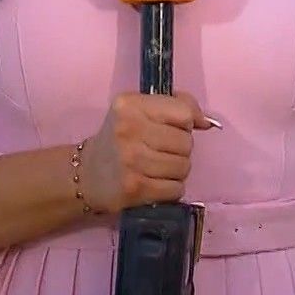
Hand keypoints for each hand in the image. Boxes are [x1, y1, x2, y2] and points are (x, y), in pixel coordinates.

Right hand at [79, 91, 211, 213]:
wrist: (86, 175)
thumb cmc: (119, 139)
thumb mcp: (139, 110)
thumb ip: (176, 106)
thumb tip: (207, 122)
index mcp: (130, 105)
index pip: (183, 113)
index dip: (184, 124)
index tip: (171, 130)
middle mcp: (129, 130)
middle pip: (186, 142)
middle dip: (180, 150)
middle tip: (159, 152)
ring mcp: (131, 160)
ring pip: (183, 167)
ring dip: (176, 171)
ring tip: (156, 169)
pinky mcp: (135, 188)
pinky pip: (176, 189)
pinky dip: (170, 189)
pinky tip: (154, 183)